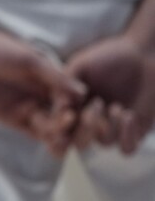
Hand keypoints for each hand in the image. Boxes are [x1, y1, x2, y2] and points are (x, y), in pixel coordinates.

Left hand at [0, 28, 85, 137]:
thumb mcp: (30, 61)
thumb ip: (54, 77)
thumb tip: (82, 92)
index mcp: (50, 79)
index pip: (71, 97)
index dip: (79, 105)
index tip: (86, 110)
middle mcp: (42, 96)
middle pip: (64, 115)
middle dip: (71, 123)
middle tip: (72, 125)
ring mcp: (28, 108)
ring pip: (51, 127)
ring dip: (59, 133)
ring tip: (64, 137)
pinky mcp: (12, 119)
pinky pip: (33, 132)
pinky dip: (44, 138)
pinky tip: (52, 141)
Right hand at [64, 35, 154, 153]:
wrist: (141, 53)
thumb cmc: (108, 56)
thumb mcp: (80, 65)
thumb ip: (65, 85)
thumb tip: (58, 108)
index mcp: (72, 111)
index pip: (60, 130)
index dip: (61, 130)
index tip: (69, 116)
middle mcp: (89, 123)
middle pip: (79, 143)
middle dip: (86, 129)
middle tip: (95, 105)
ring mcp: (112, 128)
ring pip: (104, 143)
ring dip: (109, 126)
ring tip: (116, 106)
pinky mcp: (134, 131)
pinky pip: (127, 148)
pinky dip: (126, 136)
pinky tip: (128, 115)